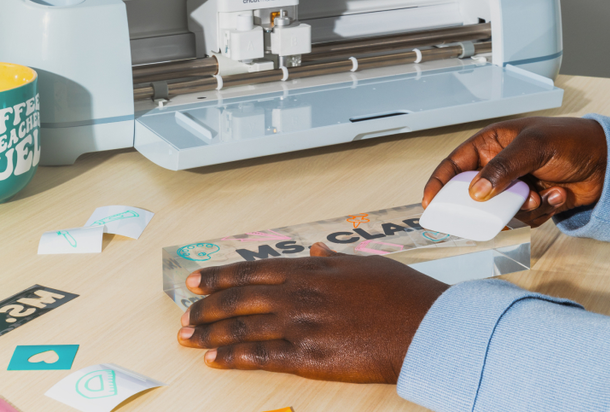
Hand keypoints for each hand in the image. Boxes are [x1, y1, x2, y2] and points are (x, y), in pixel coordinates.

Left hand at [177, 242, 445, 381]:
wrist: (424, 325)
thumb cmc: (401, 293)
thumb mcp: (365, 263)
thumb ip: (333, 260)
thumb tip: (315, 251)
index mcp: (313, 269)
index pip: (254, 269)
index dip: (222, 275)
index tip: (198, 279)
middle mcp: (301, 293)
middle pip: (242, 297)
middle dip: (208, 305)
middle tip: (185, 312)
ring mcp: (304, 324)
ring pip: (245, 326)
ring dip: (212, 331)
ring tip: (188, 337)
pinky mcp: (311, 356)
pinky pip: (263, 356)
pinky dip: (235, 356)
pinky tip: (215, 359)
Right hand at [423, 116, 606, 226]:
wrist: (605, 160)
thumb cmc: (568, 139)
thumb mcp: (532, 146)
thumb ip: (503, 167)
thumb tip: (476, 192)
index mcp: (491, 144)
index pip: (455, 164)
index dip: (439, 184)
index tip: (429, 205)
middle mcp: (500, 167)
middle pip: (475, 195)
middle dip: (488, 206)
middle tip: (496, 212)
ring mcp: (516, 187)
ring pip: (501, 212)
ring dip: (522, 209)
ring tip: (540, 196)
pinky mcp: (533, 205)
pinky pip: (525, 220)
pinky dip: (542, 212)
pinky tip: (557, 195)